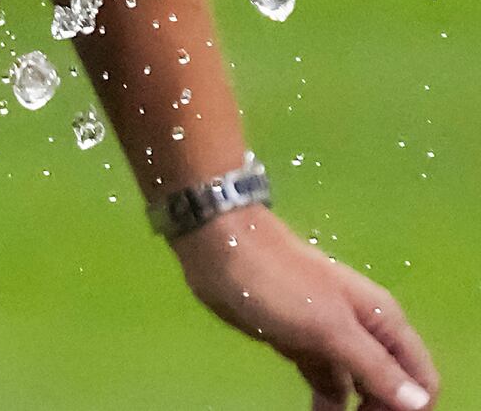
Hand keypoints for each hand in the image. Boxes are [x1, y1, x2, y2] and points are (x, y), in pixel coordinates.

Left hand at [174, 206, 438, 409]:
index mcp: (384, 322)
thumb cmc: (280, 281)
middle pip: (391, 386)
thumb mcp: (331, 327)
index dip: (412, 407)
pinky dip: (327, 403)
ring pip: (357, 386)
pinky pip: (324, 381)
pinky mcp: (297, 343)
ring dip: (355, 410)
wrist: (221, 248)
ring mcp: (329, 338)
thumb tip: (418, 402)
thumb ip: (375, 365)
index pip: (422, 378)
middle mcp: (364, 331)